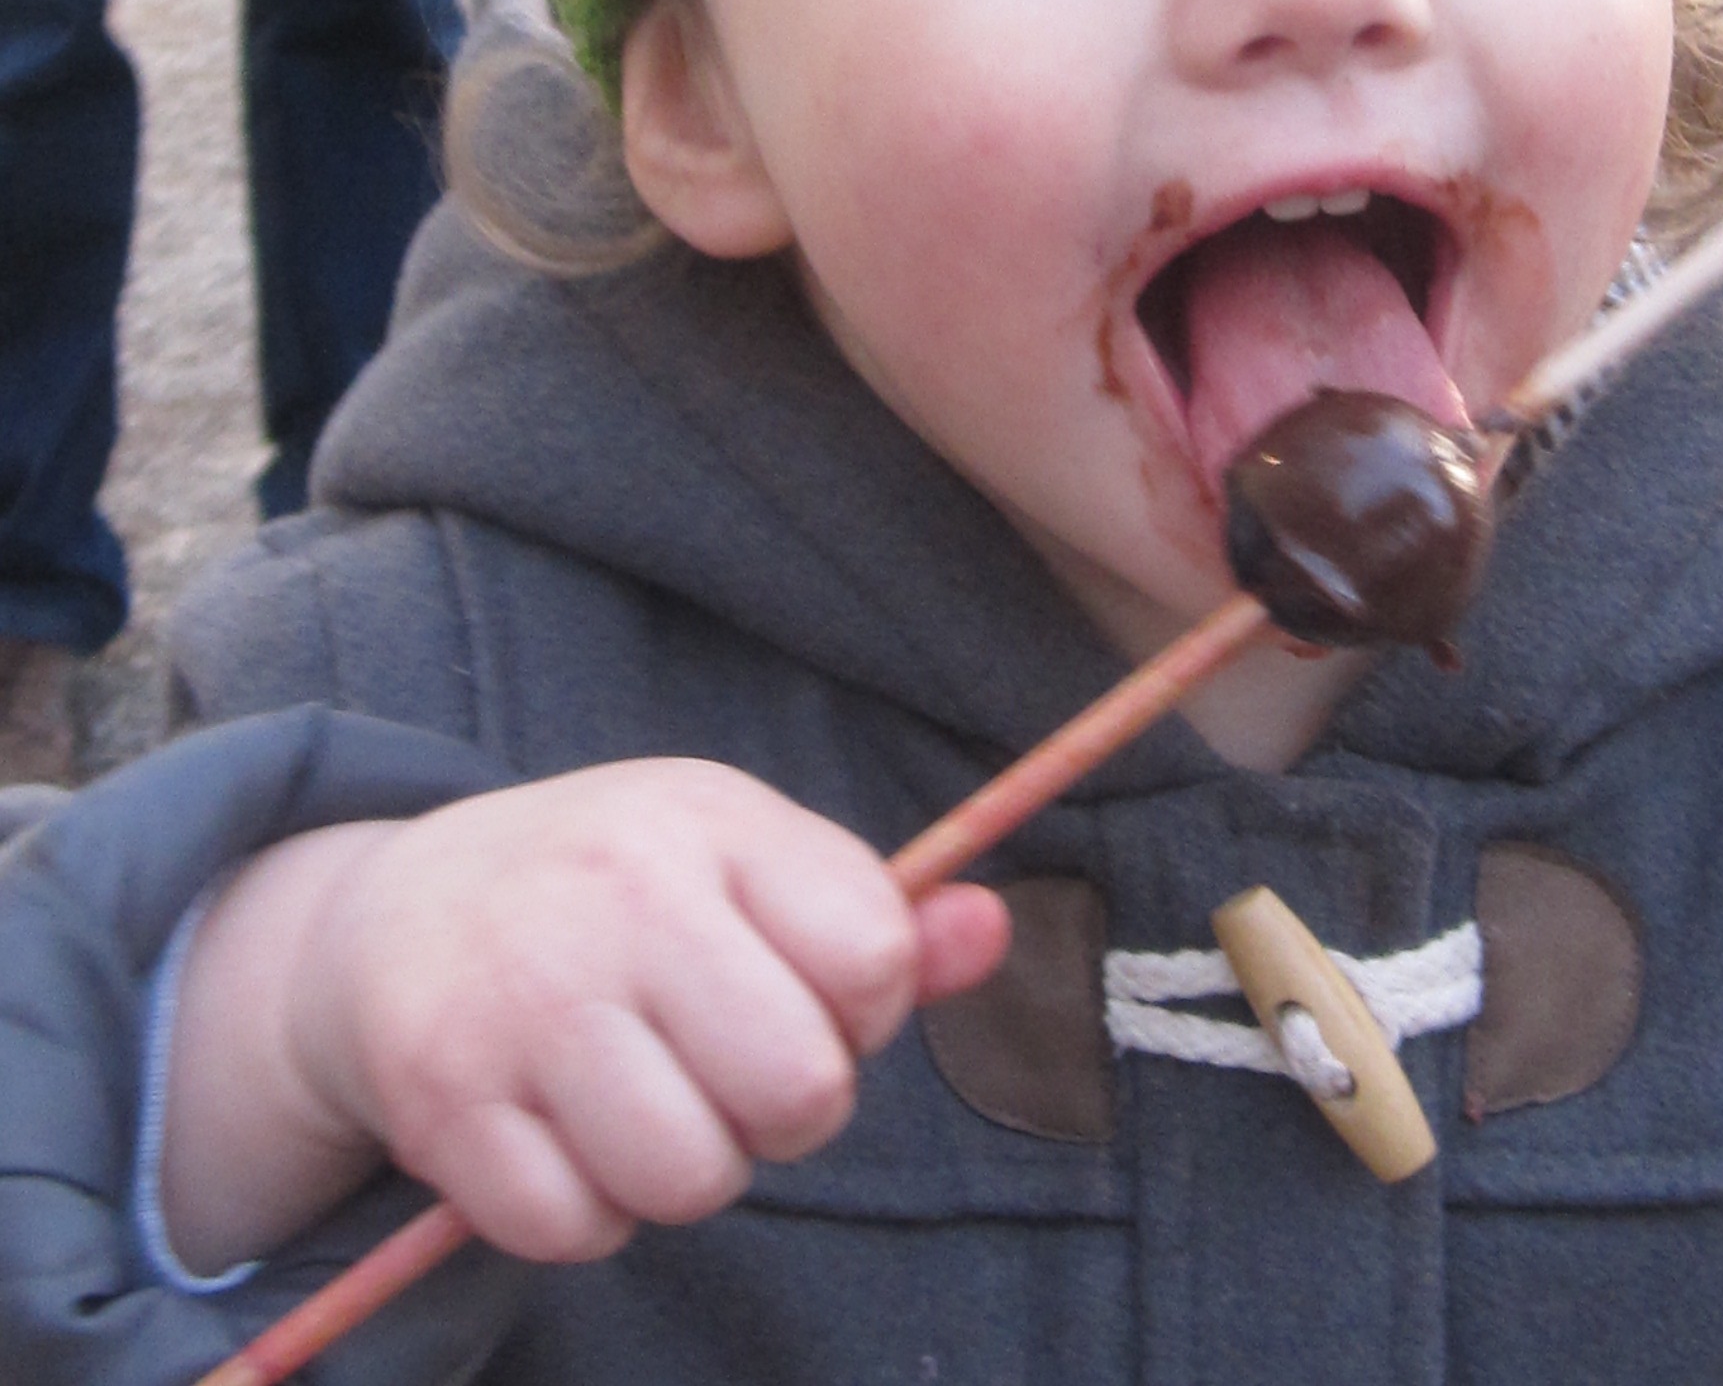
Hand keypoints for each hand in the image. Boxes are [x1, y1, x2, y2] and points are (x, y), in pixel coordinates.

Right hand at [162, 762, 1008, 1270]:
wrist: (397, 910)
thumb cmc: (615, 889)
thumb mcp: (745, 861)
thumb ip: (881, 915)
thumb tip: (995, 931)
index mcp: (712, 821)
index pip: (874, 955)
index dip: (860, 1004)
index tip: (799, 984)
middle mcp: (617, 895)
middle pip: (799, 1088)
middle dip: (783, 1105)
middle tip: (723, 1061)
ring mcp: (523, 998)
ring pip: (691, 1177)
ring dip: (684, 1166)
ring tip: (642, 1093)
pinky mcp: (442, 1101)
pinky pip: (578, 1231)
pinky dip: (585, 1210)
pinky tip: (559, 1129)